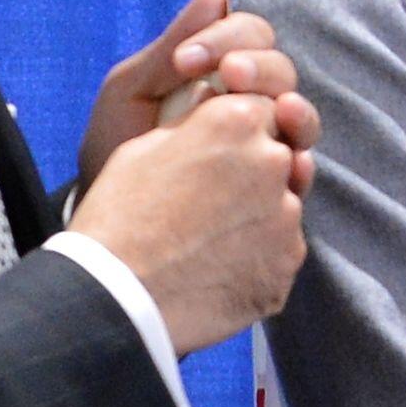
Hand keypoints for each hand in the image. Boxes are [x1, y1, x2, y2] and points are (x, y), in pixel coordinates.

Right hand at [72, 80, 317, 355]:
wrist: (118, 296)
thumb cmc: (120, 217)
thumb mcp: (145, 146)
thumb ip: (196, 127)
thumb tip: (215, 123)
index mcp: (236, 122)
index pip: (261, 110)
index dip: (237, 132)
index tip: (214, 155)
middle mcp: (273, 162)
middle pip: (278, 157)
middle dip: (253, 172)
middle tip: (208, 201)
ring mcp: (286, 217)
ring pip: (281, 207)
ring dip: (256, 217)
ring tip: (206, 240)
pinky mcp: (287, 265)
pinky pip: (279, 252)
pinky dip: (257, 258)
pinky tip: (217, 269)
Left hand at [74, 0, 300, 190]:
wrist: (107, 218)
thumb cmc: (115, 147)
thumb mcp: (130, 91)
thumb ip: (169, 46)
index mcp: (216, 71)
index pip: (248, 35)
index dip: (226, 37)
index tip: (186, 59)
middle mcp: (246, 103)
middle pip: (280, 69)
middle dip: (260, 67)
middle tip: (230, 75)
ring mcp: (261, 145)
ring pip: (299, 114)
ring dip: (293, 107)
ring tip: (277, 111)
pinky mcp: (268, 189)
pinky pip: (299, 171)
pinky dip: (301, 162)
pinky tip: (290, 162)